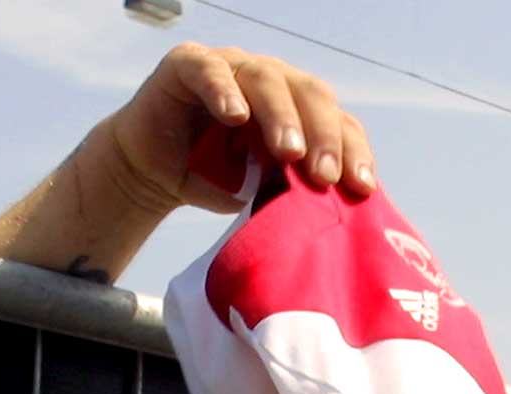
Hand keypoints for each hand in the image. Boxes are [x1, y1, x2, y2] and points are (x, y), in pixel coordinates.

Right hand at [107, 43, 377, 215]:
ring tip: (288, 152)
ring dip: (281, 116)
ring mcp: (231, 67)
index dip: (351, 151)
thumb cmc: (211, 179)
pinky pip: (210, 71)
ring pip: (267, 79)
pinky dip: (223, 90)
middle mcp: (270, 80)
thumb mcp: (257, 189)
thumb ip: (288, 188)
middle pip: (310, 94)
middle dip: (322, 135)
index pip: (336, 121)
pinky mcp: (188, 65)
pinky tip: (234, 115)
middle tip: (325, 175)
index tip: (361, 187)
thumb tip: (325, 211)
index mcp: (297, 107)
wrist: (149, 175)